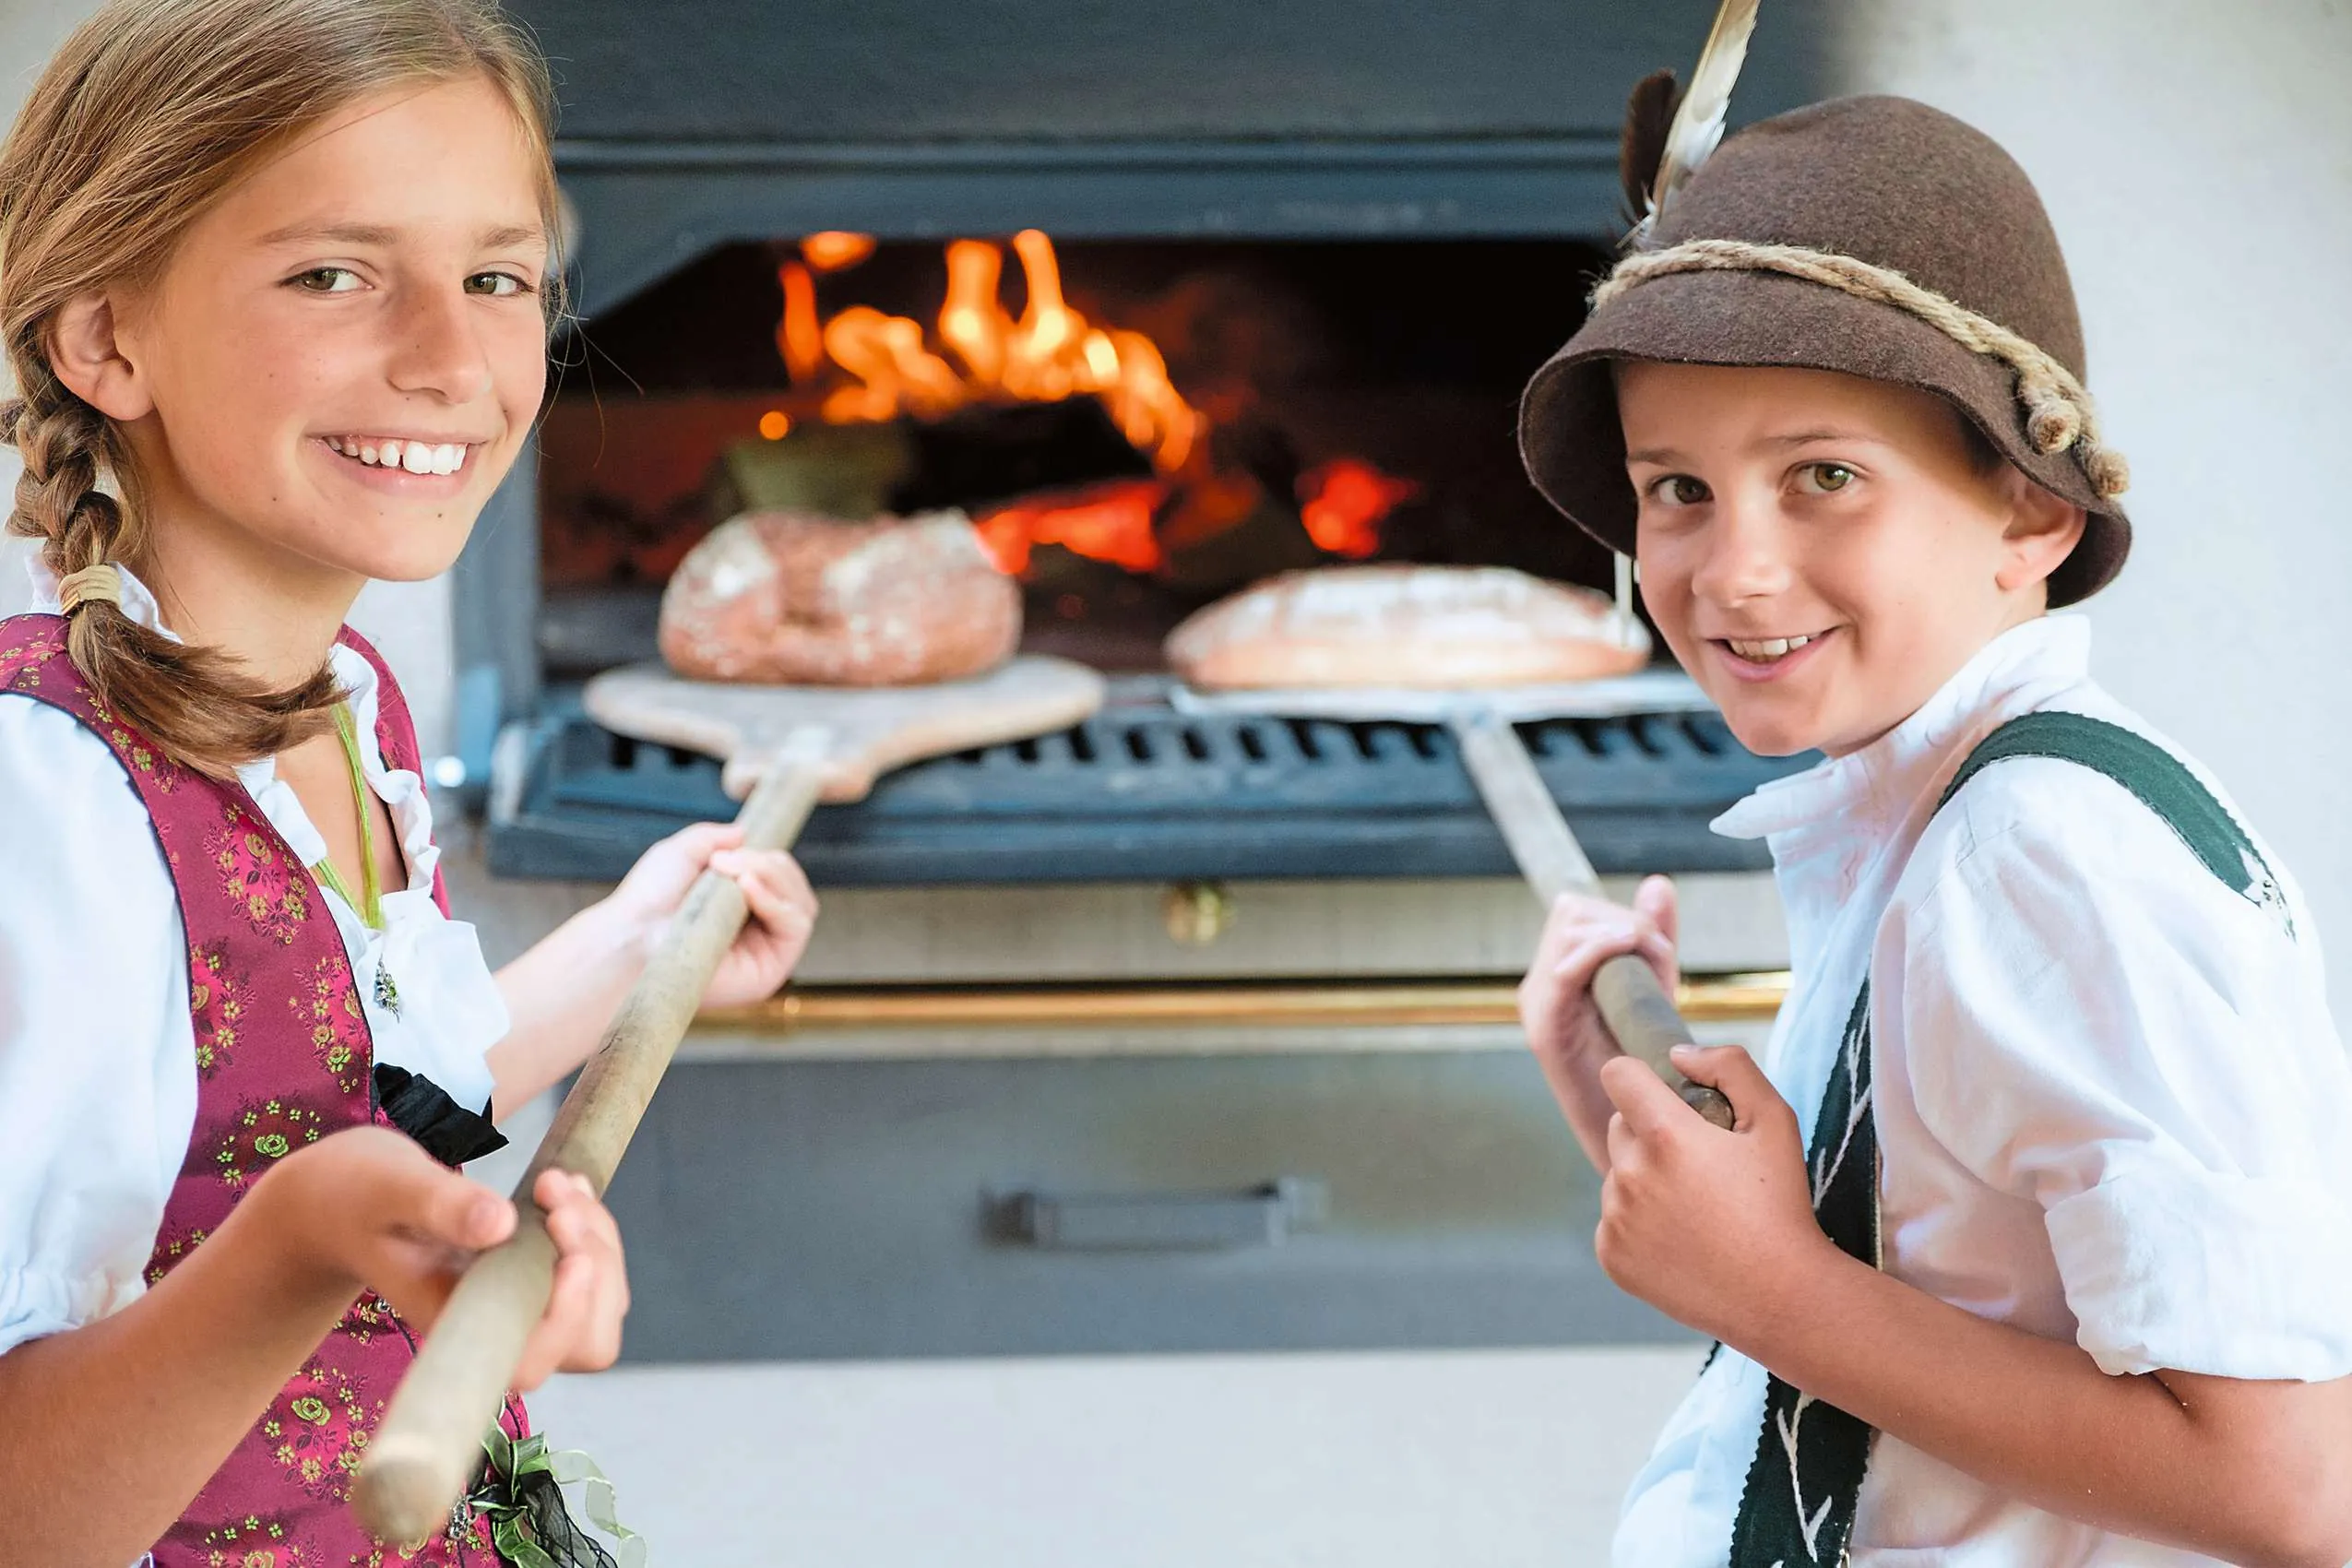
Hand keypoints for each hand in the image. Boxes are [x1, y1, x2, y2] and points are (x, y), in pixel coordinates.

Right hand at [252, 1127, 629, 1386]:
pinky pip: (591, 1272)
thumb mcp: (390, 1187)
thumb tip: (500, 1224)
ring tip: (555, 1184)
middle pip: (587, 1342)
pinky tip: (562, 1187)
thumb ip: (441, 1205)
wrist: (341, 1202)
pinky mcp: (532, 1279)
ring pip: (600, 1304)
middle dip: (597, 1265)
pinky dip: (591, 1228)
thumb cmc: (356, 1198)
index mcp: (453, 1327)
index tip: (570, 1255)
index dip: (567, 1321)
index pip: (529, 1364)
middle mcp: (493, 1330)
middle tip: (557, 1200)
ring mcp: (518, 1308)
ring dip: (597, 1240)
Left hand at [602, 821, 818, 1011]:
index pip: (779, 878)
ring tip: (735, 874)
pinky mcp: (770, 971)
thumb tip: (746, 832)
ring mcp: (765, 952)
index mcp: (738, 907)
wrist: (631, 935)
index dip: (767, 858)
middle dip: (770, 863)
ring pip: (802, 904)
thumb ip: (714, 838)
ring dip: (773, 877)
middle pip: (796, 888)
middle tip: (727, 861)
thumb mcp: (682, 852)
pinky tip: (748, 889)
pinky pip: (796, 927)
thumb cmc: (647, 901)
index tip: (731, 849)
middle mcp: (756, 931)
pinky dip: (777, 902)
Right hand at [1517, 875, 1677, 1168]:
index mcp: (1562, 975)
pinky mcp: (1545, 1030)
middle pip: (1572, 913)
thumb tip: (1657, 883)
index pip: (1576, 909)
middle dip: (1623, 923)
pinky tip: (1629, 956)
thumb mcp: (1654, 990)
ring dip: (1621, 938)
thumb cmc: (1645, 1072)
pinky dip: (1597, 953)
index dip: (1619, 913)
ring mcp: (1538, 1006)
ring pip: (1568, 932)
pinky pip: (1563, 971)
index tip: (1658, 943)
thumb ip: (1652, 937)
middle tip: (1662, 957)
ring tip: (1655, 971)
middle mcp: (1542, 985)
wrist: (1638, 1137)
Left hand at [1594, 1043, 1833, 1344]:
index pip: (1617, 1075)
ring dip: (1644, 1181)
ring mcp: (1616, 1219)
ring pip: (1617, 1176)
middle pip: (1619, 1127)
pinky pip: (1613, 1221)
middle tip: (1699, 1165)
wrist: (1781, 1295)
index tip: (1662, 1095)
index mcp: (1665, 1136)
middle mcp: (1630, 1175)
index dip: (1639, 1077)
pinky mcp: (1611, 1256)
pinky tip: (1682, 1241)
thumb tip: (1677, 1055)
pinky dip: (1638, 1224)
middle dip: (1650, 1134)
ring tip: (1697, 1210)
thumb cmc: (1782, 1204)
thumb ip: (1729, 1067)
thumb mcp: (1775, 1121)